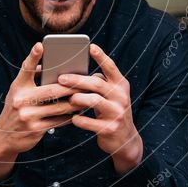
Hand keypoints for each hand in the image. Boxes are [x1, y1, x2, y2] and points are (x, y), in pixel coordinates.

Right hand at [0, 43, 75, 180]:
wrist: (3, 137)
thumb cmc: (14, 109)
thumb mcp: (17, 92)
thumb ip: (31, 78)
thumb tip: (47, 64)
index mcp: (17, 87)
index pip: (26, 69)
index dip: (33, 56)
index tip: (40, 45)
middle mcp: (21, 100)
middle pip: (52, 90)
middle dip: (71, 87)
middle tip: (85, 81)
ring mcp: (28, 116)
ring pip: (59, 107)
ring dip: (75, 102)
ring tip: (87, 97)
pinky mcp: (36, 130)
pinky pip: (58, 121)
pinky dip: (70, 116)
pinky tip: (79, 111)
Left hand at [58, 43, 142, 174]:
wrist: (125, 139)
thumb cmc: (112, 111)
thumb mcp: (112, 95)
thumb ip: (100, 83)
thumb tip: (76, 72)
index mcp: (121, 85)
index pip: (111, 67)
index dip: (101, 57)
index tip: (90, 47)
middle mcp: (121, 97)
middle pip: (97, 84)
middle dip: (77, 80)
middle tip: (61, 78)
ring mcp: (116, 113)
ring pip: (93, 101)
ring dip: (77, 99)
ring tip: (69, 99)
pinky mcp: (109, 128)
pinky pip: (90, 122)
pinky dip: (79, 119)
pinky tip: (73, 118)